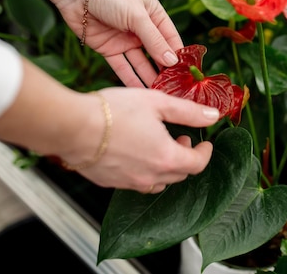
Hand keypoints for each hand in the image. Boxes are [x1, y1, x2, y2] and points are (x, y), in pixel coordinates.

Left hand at [58, 0, 182, 87]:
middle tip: (175, 90)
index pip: (171, 39)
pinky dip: (130, 79)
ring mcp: (125, 40)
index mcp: (154, 15)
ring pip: (141, 64)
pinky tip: (140, 91)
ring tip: (159, 95)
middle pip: (157, 54)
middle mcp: (142, 29)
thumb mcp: (137, 16)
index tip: (187, 75)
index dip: (179, 56)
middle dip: (165, 71)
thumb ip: (155, 40)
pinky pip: (123, 67)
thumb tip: (172, 61)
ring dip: (149, 78)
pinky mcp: (109, 49)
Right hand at [70, 87, 219, 193]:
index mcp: (167, 158)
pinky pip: (137, 182)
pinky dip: (145, 170)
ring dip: (166, 166)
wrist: (73, 127)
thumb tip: (213, 115)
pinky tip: (135, 151)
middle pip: (180, 174)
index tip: (205, 142)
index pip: (198, 164)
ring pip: (159, 182)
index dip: (205, 153)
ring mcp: (130, 183)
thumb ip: (188, 112)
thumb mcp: (157, 103)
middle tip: (181, 137)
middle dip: (186, 156)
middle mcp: (151, 177)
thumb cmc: (114, 111)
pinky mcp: (111, 183)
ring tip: (159, 144)